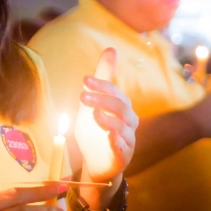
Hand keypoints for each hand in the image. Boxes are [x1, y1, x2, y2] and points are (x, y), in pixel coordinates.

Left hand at [75, 48, 138, 184]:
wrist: (98, 162)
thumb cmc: (97, 128)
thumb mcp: (95, 102)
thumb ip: (104, 77)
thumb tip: (111, 48)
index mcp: (122, 106)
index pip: (114, 92)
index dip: (101, 85)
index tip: (84, 80)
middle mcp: (129, 121)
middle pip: (120, 107)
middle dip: (102, 100)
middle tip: (82, 96)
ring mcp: (127, 140)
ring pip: (122, 128)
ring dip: (108, 120)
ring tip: (94, 115)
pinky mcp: (122, 157)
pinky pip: (123, 149)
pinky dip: (117, 143)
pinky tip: (110, 137)